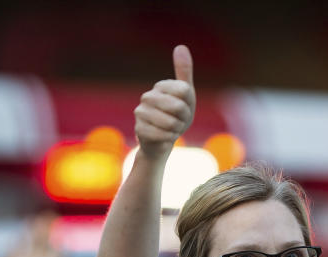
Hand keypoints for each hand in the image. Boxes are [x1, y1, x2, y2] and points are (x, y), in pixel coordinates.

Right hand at [134, 44, 195, 159]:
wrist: (162, 140)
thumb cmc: (176, 116)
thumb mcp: (186, 95)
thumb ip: (184, 71)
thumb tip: (180, 46)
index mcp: (160, 86)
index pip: (185, 91)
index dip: (188, 104)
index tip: (183, 109)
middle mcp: (147, 96)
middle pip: (178, 107)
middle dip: (183, 119)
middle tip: (178, 122)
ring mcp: (140, 113)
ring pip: (170, 122)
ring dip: (176, 130)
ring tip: (171, 130)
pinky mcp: (139, 130)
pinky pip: (162, 135)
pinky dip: (169, 139)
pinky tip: (165, 138)